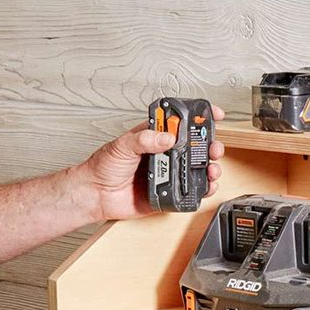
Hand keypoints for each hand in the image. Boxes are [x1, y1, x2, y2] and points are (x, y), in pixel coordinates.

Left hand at [78, 106, 225, 220]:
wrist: (96, 196)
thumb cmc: (103, 168)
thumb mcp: (121, 146)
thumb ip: (144, 139)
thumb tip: (166, 137)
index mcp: (153, 137)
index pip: (179, 123)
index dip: (197, 116)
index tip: (211, 113)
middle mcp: (164, 154)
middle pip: (195, 146)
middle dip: (209, 145)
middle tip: (212, 147)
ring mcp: (169, 173)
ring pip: (198, 168)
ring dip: (210, 167)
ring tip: (211, 168)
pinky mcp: (171, 192)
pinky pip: (192, 190)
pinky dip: (204, 189)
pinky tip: (206, 185)